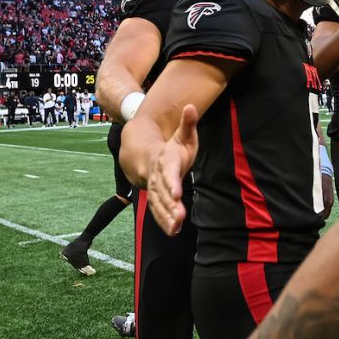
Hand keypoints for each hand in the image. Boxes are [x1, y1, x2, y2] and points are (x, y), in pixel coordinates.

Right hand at [147, 104, 198, 235]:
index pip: (169, 172)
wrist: (147, 155)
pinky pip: (158, 211)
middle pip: (163, 192)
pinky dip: (164, 222)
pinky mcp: (156, 198)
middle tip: (179, 216)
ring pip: (159, 204)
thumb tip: (191, 106)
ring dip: (166, 216)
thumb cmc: (171, 146)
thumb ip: (187, 123)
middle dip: (170, 205)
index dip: (172, 182)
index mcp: (165, 160)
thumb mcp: (181, 134)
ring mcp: (155, 188)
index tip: (177, 193)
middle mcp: (157, 176)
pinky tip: (173, 231)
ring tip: (175, 227)